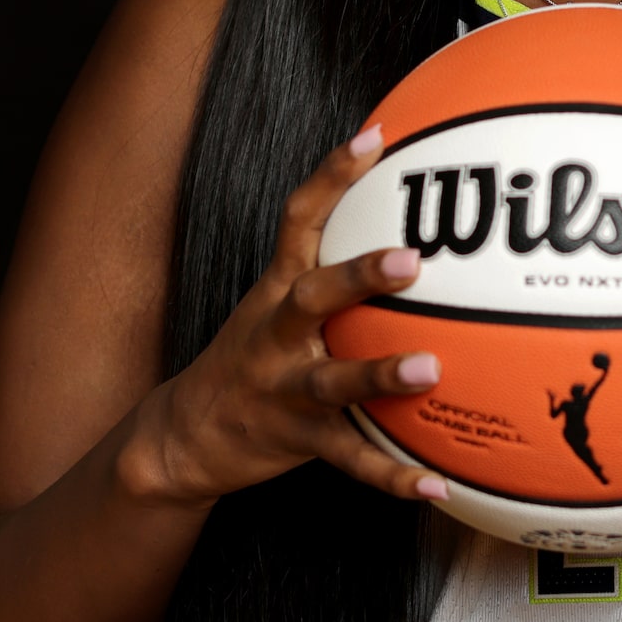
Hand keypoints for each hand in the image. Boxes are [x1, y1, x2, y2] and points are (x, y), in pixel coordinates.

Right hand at [149, 126, 448, 507]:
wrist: (184, 436)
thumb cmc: (254, 356)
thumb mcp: (279, 300)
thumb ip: (334, 263)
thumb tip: (415, 219)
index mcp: (277, 290)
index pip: (301, 218)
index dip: (333, 175)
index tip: (375, 136)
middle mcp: (277, 333)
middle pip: (314, 296)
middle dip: (360, 275)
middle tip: (413, 260)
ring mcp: (284, 389)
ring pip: (333, 381)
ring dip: (381, 374)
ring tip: (432, 369)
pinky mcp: (296, 441)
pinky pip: (350, 459)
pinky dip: (393, 475)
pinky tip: (437, 484)